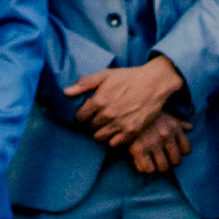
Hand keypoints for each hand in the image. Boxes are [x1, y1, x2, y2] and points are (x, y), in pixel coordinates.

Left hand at [66, 55, 185, 148]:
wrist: (154, 83)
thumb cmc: (128, 77)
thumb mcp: (105, 75)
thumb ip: (84, 83)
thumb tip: (65, 92)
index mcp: (99, 100)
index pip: (80, 118)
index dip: (82, 115)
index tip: (88, 113)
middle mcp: (108, 114)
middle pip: (89, 128)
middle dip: (92, 124)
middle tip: (99, 118)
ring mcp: (120, 124)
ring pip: (99, 138)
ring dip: (101, 132)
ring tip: (107, 125)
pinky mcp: (132, 132)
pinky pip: (114, 144)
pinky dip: (113, 139)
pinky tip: (116, 130)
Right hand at [128, 111, 192, 173]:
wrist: (125, 108)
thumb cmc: (148, 115)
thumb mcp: (165, 115)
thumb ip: (179, 123)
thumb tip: (191, 127)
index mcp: (174, 127)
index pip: (186, 150)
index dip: (180, 152)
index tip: (172, 150)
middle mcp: (166, 135)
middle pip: (176, 161)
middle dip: (170, 161)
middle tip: (162, 158)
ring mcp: (153, 143)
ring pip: (163, 167)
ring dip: (158, 167)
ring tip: (153, 162)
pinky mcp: (139, 149)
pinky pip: (149, 169)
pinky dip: (146, 168)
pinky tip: (143, 162)